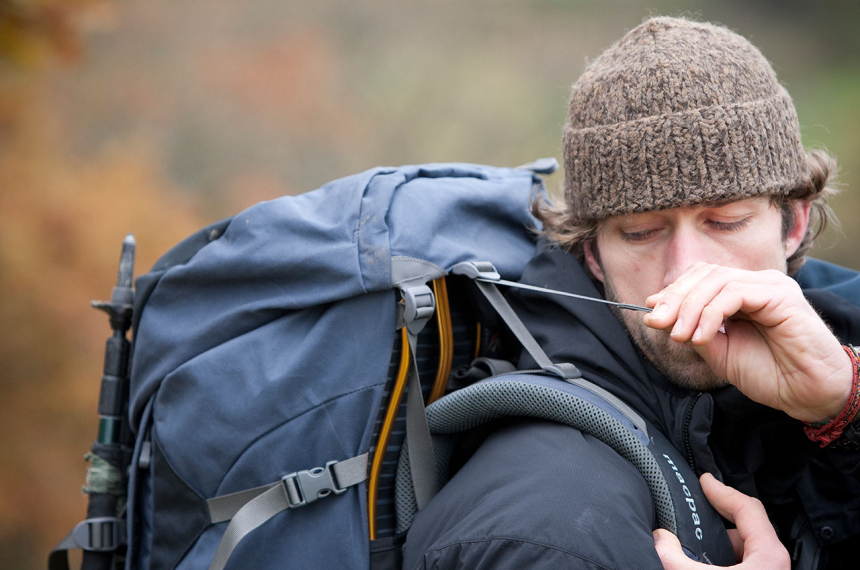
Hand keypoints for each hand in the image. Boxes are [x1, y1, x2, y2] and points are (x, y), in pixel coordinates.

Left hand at [643, 263, 852, 422]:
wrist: (807, 394)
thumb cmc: (770, 374)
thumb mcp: (718, 352)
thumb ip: (692, 331)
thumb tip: (657, 316)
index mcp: (742, 293)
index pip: (700, 277)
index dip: (673, 291)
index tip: (650, 312)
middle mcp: (756, 283)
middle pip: (705, 274)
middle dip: (675, 298)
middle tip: (656, 322)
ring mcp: (770, 286)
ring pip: (717, 281)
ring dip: (690, 308)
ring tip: (679, 335)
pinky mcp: (781, 296)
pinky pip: (735, 294)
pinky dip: (710, 313)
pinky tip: (699, 336)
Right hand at [653, 473, 788, 569]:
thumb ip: (674, 556)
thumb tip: (660, 539)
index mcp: (768, 555)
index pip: (747, 507)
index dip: (721, 490)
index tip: (704, 482)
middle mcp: (773, 564)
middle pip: (744, 527)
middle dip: (716, 518)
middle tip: (695, 510)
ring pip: (743, 549)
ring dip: (719, 543)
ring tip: (695, 544)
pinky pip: (741, 565)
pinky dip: (722, 560)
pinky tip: (702, 564)